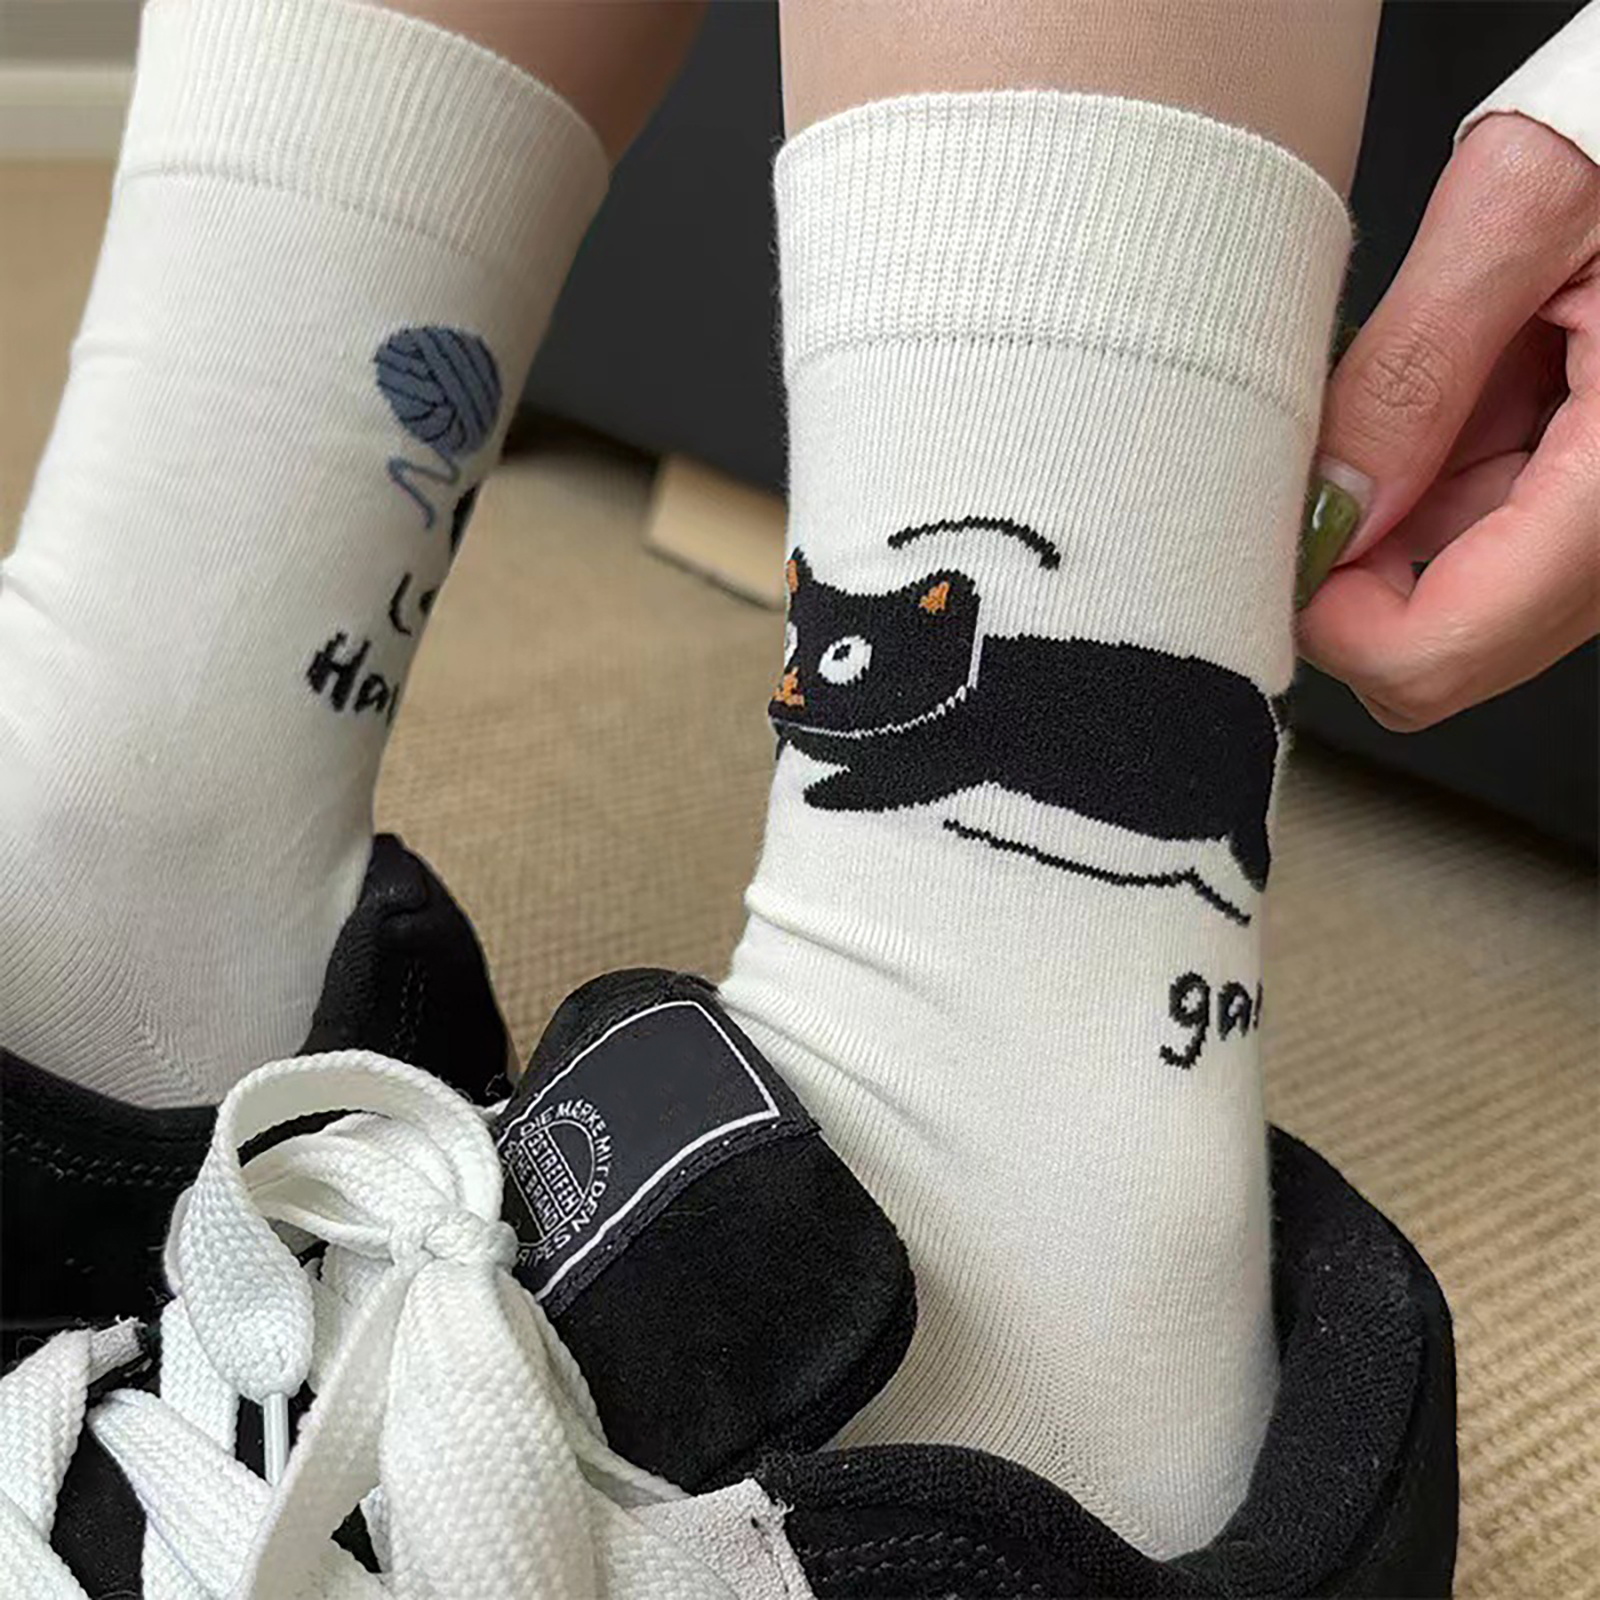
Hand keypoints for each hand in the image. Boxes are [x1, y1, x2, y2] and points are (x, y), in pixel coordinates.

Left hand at [1297, 113, 1599, 730]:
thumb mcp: (1523, 210)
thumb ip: (1413, 372)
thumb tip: (1327, 507)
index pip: (1439, 652)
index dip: (1332, 617)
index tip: (1287, 535)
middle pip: (1442, 654)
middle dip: (1357, 575)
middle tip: (1329, 456)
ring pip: (1457, 607)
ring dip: (1397, 526)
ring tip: (1417, 392)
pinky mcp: (1595, 501)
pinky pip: (1491, 547)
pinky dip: (1438, 494)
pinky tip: (1451, 399)